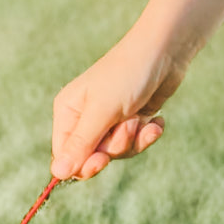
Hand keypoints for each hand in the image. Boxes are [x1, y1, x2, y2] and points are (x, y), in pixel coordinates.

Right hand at [51, 32, 186, 180]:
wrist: (166, 50)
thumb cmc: (128, 74)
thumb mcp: (102, 110)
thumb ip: (81, 143)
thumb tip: (57, 173)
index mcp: (68, 112)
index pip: (66, 156)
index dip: (83, 164)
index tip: (102, 160)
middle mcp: (86, 117)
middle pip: (94, 157)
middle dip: (115, 146)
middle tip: (128, 125)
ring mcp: (111, 118)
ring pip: (118, 152)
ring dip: (133, 138)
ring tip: (140, 116)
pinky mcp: (133, 118)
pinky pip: (137, 143)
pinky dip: (148, 134)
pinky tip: (157, 122)